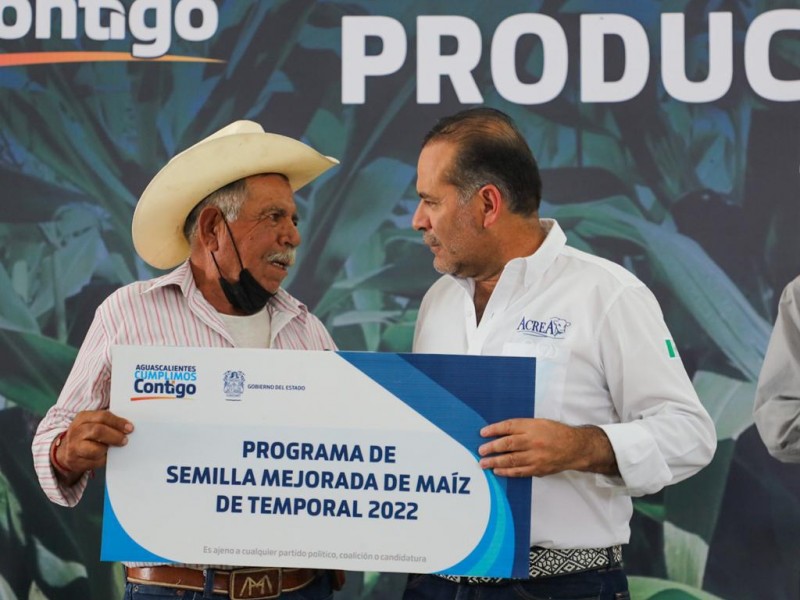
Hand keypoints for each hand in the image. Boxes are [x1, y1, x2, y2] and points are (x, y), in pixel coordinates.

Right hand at [53, 410, 133, 483]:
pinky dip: (104, 460)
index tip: (130, 428)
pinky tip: (106, 456)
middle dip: (115, 436)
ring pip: (96, 449)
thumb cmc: (86, 434)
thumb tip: (127, 425)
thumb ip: (107, 422)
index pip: (103, 416)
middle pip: (98, 431)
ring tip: (113, 449)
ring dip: (108, 449)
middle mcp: (76, 431)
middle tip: (125, 440)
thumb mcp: (92, 422)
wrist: (66, 450)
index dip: (118, 422)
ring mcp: (74, 447)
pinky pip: (95, 462)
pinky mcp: (75, 461)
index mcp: (82, 418)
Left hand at [478, 418, 617, 477]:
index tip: (483, 433)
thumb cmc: (556, 433)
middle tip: (481, 450)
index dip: (494, 429)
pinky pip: (520, 471)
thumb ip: (522, 427)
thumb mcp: (539, 423)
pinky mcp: (538, 469)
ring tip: (484, 463)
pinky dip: (507, 472)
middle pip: (508, 444)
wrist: (575, 447)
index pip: (509, 427)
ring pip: (511, 460)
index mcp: (533, 427)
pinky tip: (497, 471)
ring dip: (495, 462)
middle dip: (492, 448)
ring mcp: (536, 456)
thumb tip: (500, 432)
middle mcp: (533, 441)